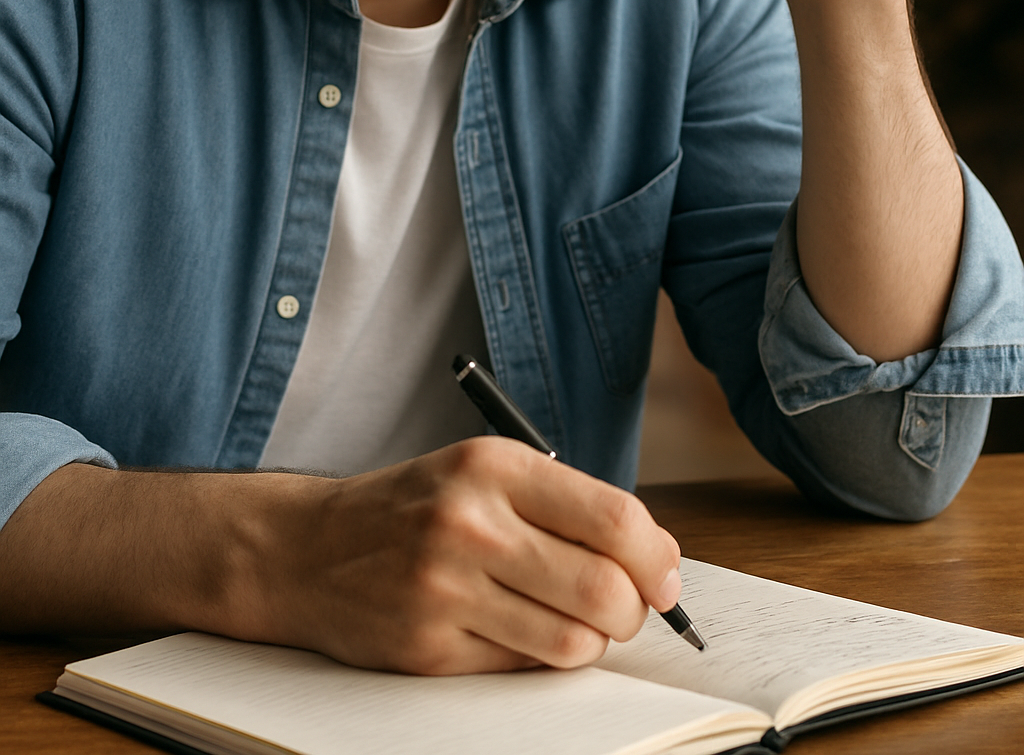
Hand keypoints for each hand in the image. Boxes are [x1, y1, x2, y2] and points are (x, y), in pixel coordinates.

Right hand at [263, 438, 681, 674]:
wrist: (307, 549)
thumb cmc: (414, 508)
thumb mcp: (483, 473)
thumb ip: (567, 505)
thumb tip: (659, 557)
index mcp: (494, 466)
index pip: (615, 519)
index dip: (657, 558)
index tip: (665, 577)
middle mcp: (471, 522)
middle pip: (605, 590)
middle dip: (632, 611)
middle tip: (622, 608)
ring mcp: (447, 590)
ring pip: (574, 642)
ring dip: (588, 641)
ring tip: (568, 619)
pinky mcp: (430, 648)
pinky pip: (524, 668)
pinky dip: (537, 657)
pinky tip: (514, 630)